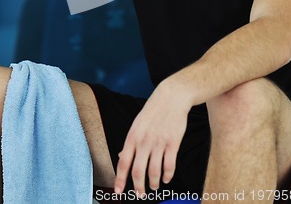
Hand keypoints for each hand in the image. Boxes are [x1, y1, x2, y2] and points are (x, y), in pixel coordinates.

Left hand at [114, 78, 191, 195]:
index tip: (118, 192)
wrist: (171, 97)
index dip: (119, 179)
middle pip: (138, 171)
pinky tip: (166, 178)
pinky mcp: (173, 143)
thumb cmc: (153, 110)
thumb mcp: (137, 124)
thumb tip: (120, 156)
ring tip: (154, 187)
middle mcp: (144, 141)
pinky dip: (167, 176)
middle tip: (140, 195)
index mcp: (133, 136)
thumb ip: (130, 142)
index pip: (123, 162)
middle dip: (138, 188)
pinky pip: (169, 166)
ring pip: (154, 172)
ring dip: (154, 183)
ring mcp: (159, 142)